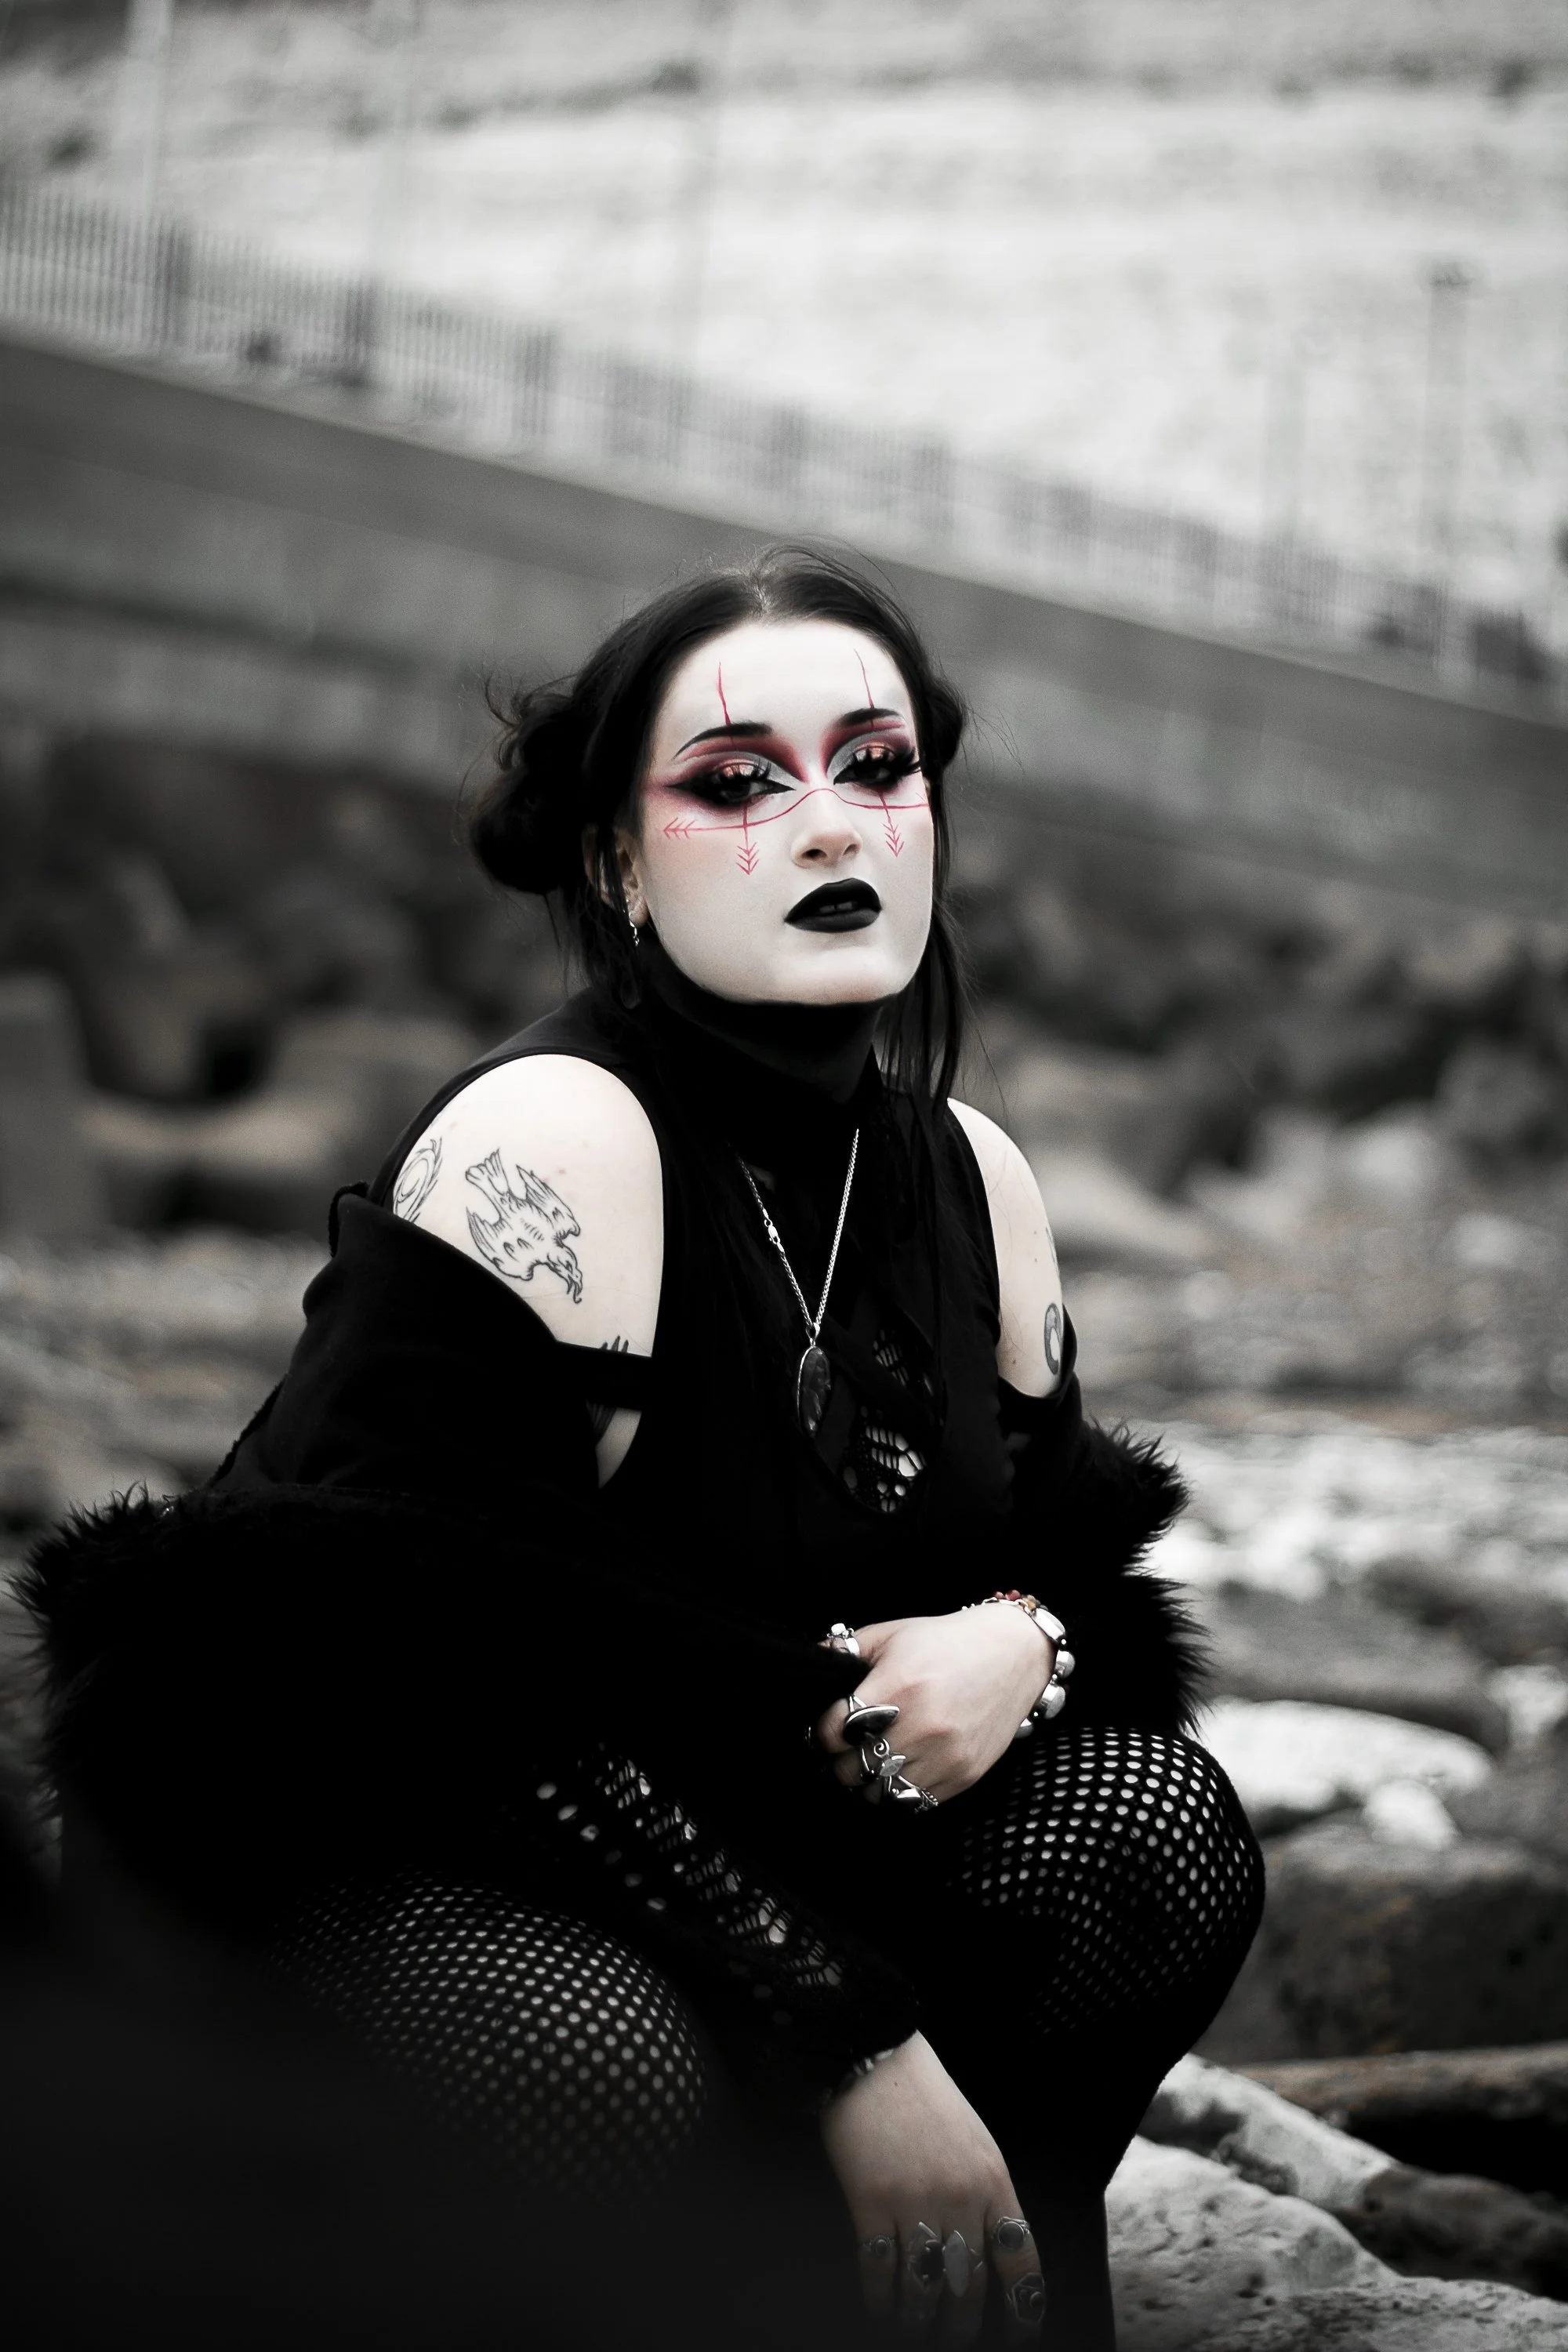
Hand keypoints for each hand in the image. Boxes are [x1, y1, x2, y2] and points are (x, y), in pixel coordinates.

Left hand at [817, 1608, 1052, 1804]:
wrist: (1012, 1654)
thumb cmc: (947, 1641)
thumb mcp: (892, 1633)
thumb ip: (845, 1649)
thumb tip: (813, 1667)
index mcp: (897, 1686)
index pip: (833, 1731)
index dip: (821, 1732)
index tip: (825, 1727)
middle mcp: (921, 1725)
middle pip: (851, 1769)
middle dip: (838, 1760)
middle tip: (842, 1748)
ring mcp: (944, 1755)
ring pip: (879, 1793)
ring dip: (866, 1781)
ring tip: (868, 1761)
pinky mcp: (964, 1775)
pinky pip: (914, 1802)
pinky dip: (898, 1792)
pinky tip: (897, 1770)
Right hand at [819, 2033, 1042, 2339]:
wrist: (876, 2056)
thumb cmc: (926, 2100)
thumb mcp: (975, 2143)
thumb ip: (986, 2195)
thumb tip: (988, 2253)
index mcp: (993, 2181)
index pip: (1019, 2260)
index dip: (1023, 2308)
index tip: (1020, 2335)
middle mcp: (960, 2196)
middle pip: (970, 2286)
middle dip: (962, 2326)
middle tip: (954, 2341)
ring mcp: (914, 2200)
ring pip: (925, 2286)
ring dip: (918, 2320)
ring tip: (913, 2331)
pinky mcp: (870, 2199)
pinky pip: (879, 2268)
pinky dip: (880, 2299)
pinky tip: (880, 2309)